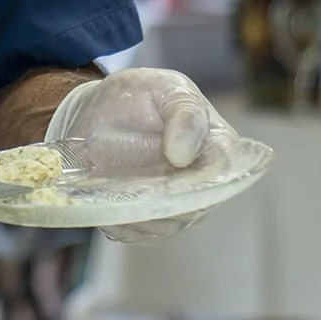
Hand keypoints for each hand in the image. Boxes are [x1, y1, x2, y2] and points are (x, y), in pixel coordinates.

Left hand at [45, 67, 236, 243]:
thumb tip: (185, 154)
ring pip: (169, 223)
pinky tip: (107, 206)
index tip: (175, 160)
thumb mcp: (162, 86)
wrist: (97, 113)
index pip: (223, 167)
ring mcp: (178, 204)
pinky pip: (142, 233)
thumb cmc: (138, 95)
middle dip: (168, 198)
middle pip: (198, 203)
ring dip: (142, 213)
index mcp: (216, 143)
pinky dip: (123, 223)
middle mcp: (204, 181)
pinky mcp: (150, 219)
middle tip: (138, 185)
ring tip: (115, 193)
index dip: (203, 171)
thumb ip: (184, 111)